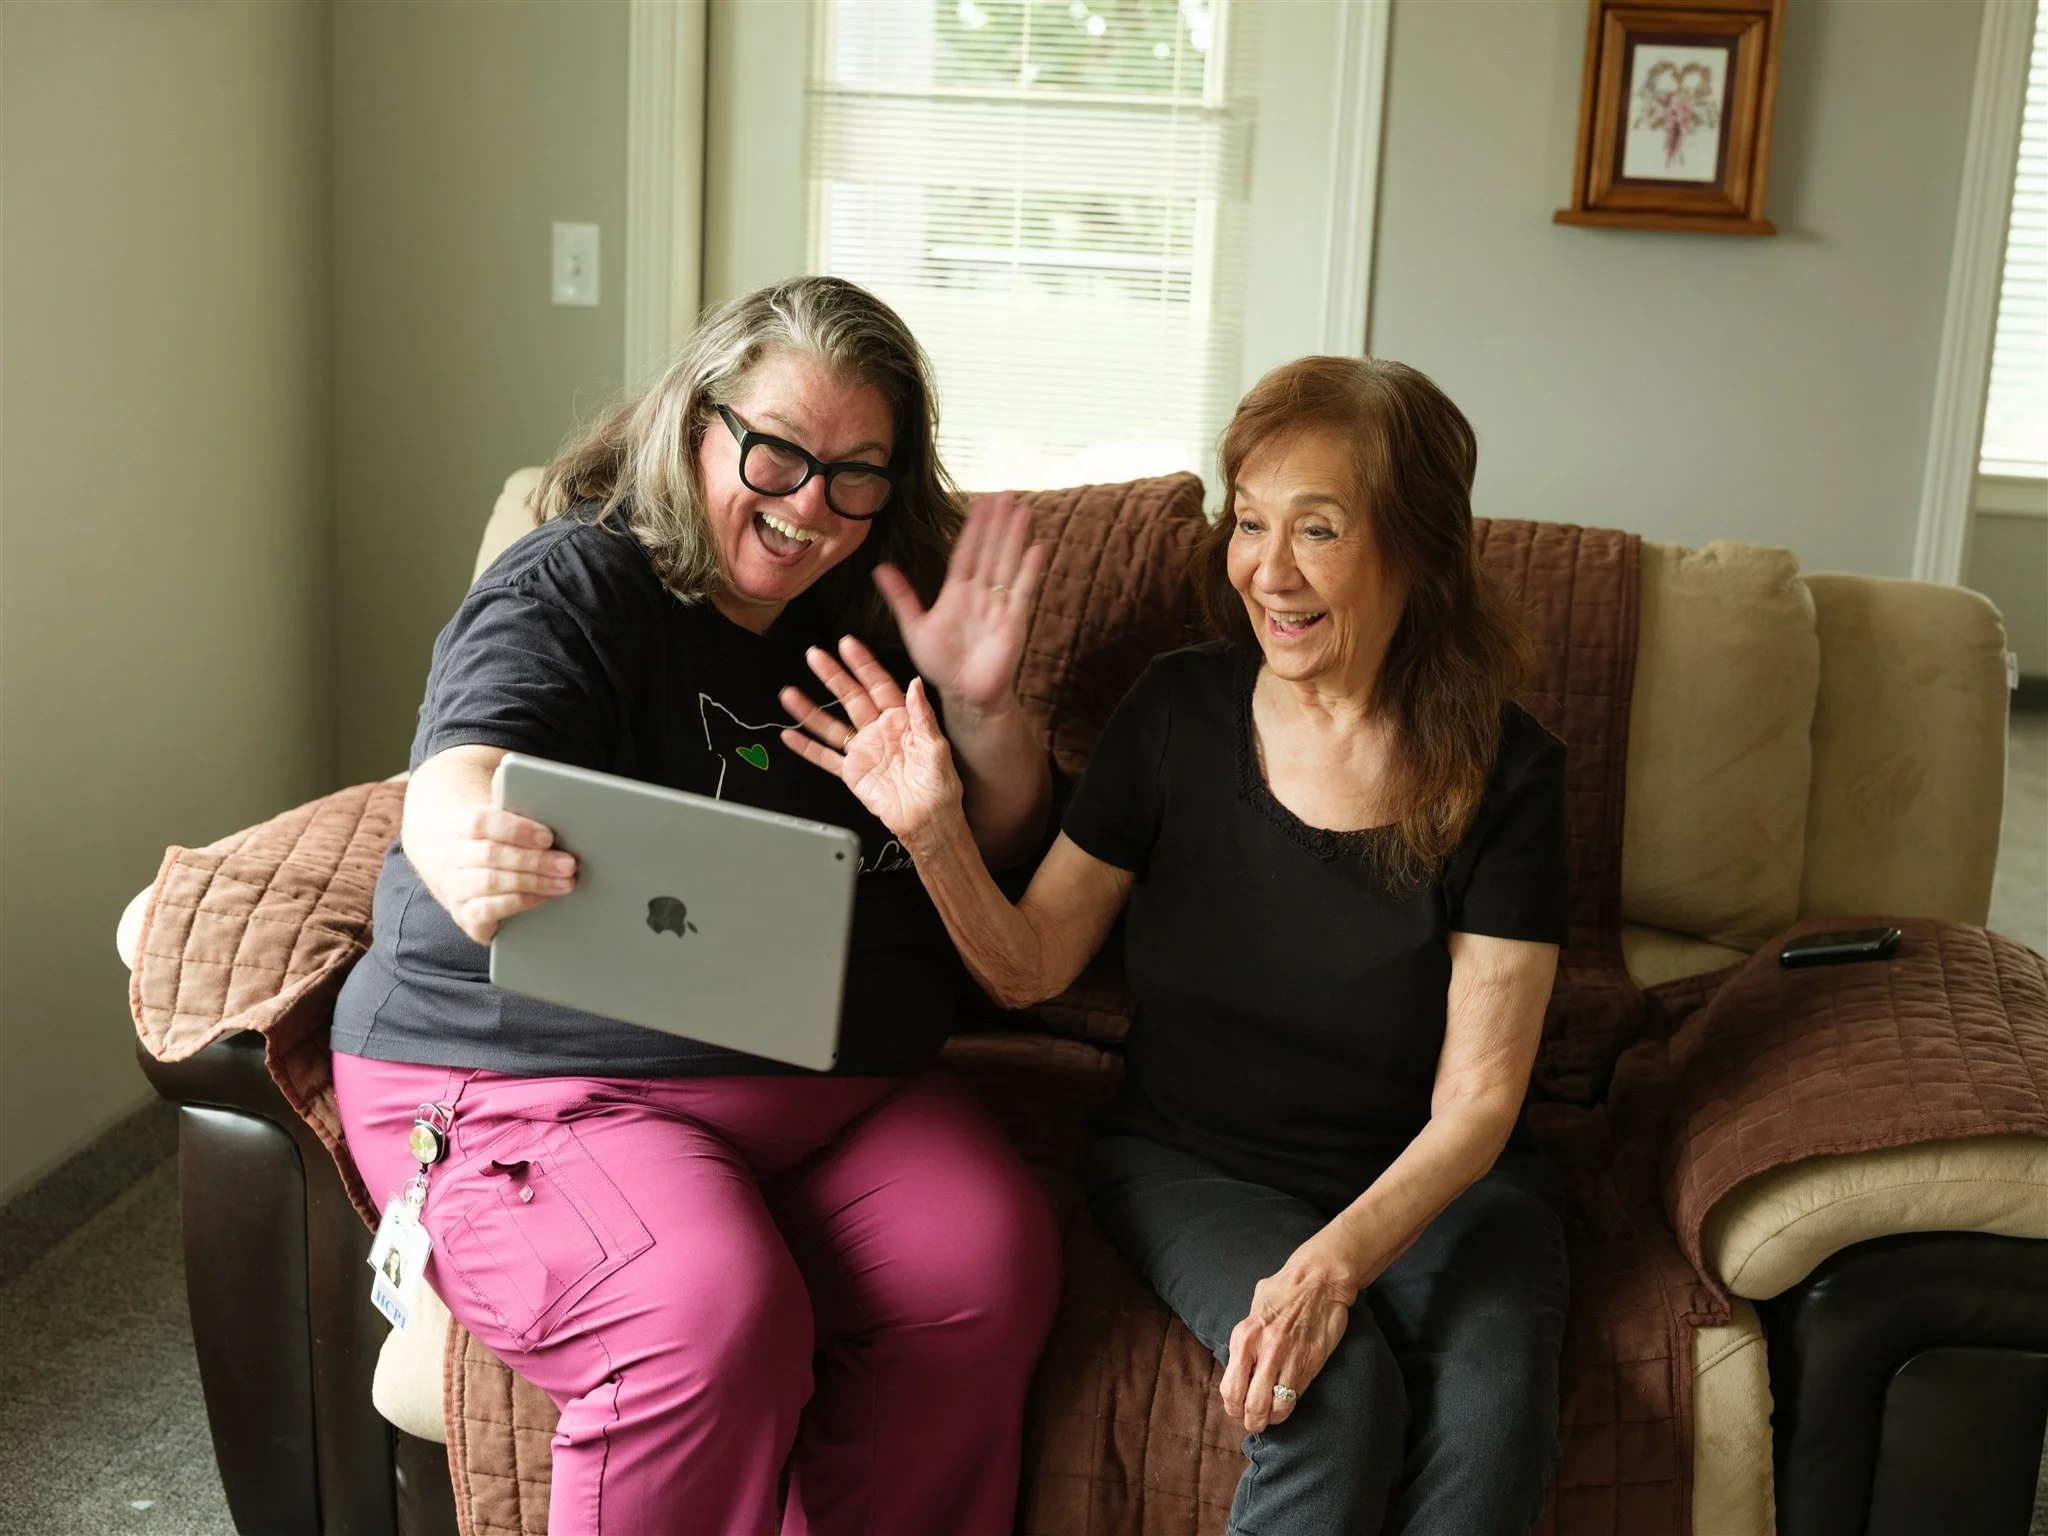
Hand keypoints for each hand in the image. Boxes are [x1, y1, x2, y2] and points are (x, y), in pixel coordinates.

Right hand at [413, 803, 576, 945]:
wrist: (473, 888)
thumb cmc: (500, 853)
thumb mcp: (508, 833)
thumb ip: (523, 821)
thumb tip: (555, 813)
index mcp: (463, 828)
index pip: (480, 821)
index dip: (516, 829)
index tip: (548, 837)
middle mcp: (453, 857)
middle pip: (491, 853)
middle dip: (536, 860)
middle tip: (568, 864)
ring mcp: (455, 888)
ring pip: (491, 881)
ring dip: (534, 882)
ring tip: (564, 882)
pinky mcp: (463, 916)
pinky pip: (488, 909)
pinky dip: (520, 902)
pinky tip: (542, 897)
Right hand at [779, 636, 963, 845]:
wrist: (929, 820)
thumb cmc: (940, 787)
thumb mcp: (936, 746)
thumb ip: (922, 715)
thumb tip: (914, 685)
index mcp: (902, 720)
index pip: (879, 685)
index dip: (863, 664)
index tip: (849, 646)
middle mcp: (879, 732)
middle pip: (851, 698)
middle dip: (833, 676)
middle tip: (815, 657)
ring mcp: (863, 751)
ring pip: (831, 725)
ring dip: (811, 710)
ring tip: (791, 695)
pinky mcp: (853, 773)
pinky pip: (826, 757)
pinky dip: (807, 747)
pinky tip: (791, 735)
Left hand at [874, 493, 1044, 717]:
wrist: (965, 695)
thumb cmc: (941, 663)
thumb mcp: (915, 627)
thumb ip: (902, 597)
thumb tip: (880, 568)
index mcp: (957, 591)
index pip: (966, 552)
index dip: (973, 528)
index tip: (980, 502)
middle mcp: (980, 593)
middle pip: (990, 551)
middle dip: (997, 524)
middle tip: (1005, 494)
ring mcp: (999, 605)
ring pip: (1007, 564)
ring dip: (1014, 539)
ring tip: (1021, 512)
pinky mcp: (1013, 621)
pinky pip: (1022, 592)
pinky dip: (1029, 572)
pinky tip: (1036, 550)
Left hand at [1218, 1260, 1354, 1433]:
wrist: (1319, 1279)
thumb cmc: (1285, 1289)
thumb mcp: (1255, 1307)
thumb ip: (1247, 1334)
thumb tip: (1240, 1356)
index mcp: (1243, 1336)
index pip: (1230, 1387)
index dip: (1232, 1406)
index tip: (1237, 1409)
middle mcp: (1262, 1350)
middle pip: (1249, 1403)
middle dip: (1249, 1420)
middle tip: (1252, 1422)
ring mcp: (1287, 1358)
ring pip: (1273, 1407)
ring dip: (1269, 1420)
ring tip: (1269, 1420)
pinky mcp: (1310, 1363)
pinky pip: (1294, 1397)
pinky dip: (1287, 1408)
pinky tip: (1285, 1407)